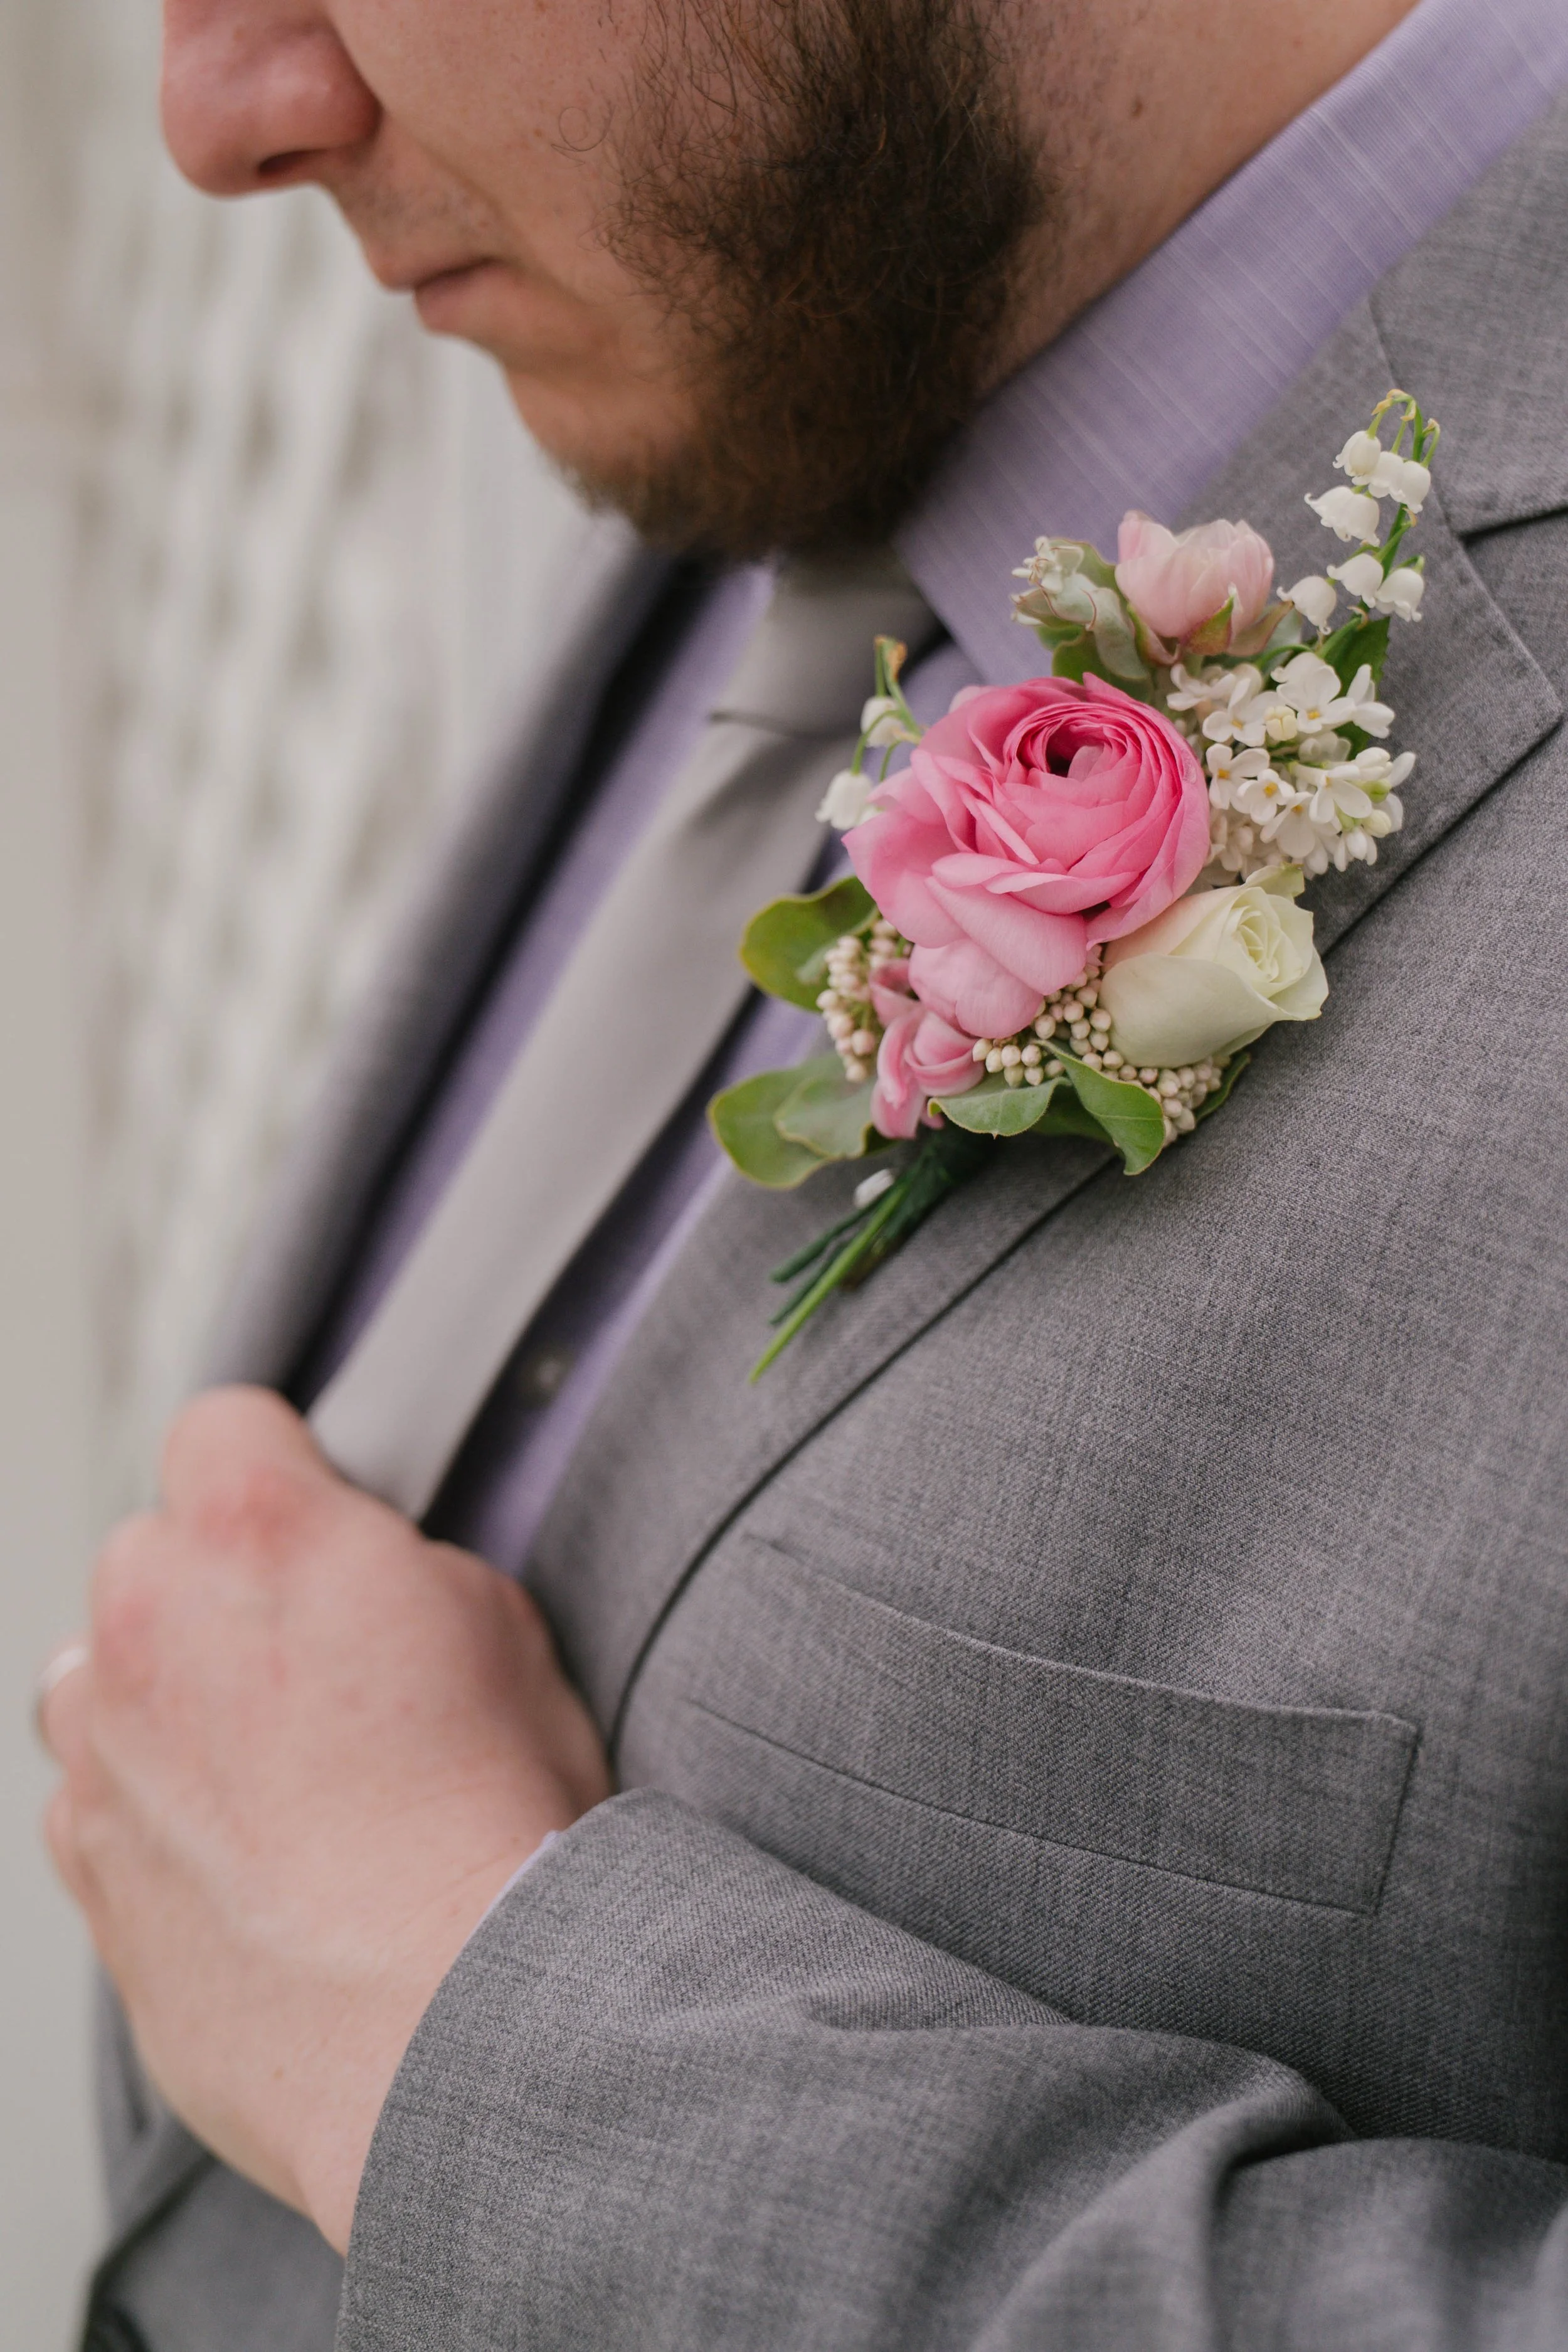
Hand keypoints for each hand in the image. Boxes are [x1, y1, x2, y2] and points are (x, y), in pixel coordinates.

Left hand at [39, 1387, 611, 2253]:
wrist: (439, 2025)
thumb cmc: (489, 1832)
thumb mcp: (507, 1631)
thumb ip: (404, 1571)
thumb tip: (375, 1578)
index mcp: (259, 1534)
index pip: (223, 1423)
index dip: (282, 1467)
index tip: (320, 1515)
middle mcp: (148, 1623)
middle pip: (153, 1553)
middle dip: (224, 1590)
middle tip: (325, 1668)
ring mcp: (99, 1751)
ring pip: (104, 1676)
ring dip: (168, 1699)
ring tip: (278, 1774)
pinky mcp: (84, 1866)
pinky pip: (100, 1799)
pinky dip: (158, 1812)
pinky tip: (255, 1862)